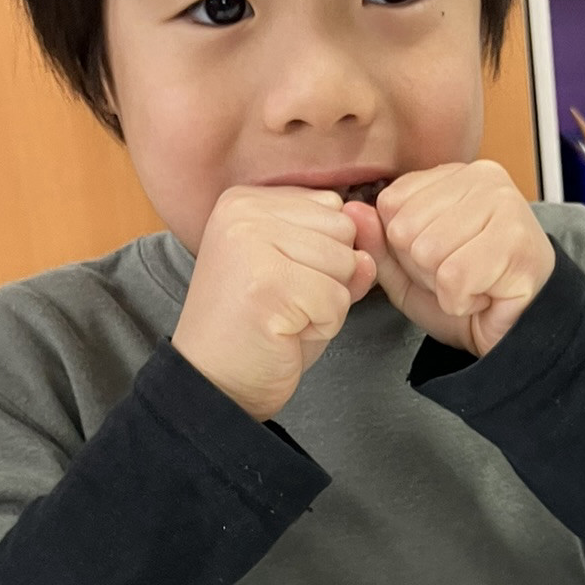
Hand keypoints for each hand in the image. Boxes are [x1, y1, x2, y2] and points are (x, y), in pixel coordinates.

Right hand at [172, 186, 375, 419]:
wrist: (215, 382)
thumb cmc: (258, 330)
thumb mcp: (304, 276)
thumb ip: (341, 253)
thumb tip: (369, 254)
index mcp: (247, 201)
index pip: (331, 206)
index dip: (324, 254)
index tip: (283, 280)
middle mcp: (244, 212)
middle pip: (342, 229)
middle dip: (330, 275)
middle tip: (285, 302)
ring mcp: (253, 243)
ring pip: (345, 262)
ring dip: (327, 302)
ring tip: (285, 315)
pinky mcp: (269, 282)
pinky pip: (337, 298)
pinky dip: (324, 325)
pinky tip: (286, 331)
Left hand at [345, 161, 553, 357]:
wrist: (520, 333)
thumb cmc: (469, 294)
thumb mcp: (407, 271)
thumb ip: (378, 242)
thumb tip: (351, 211)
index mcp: (454, 175)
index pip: (391, 202)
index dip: (403, 247)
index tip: (438, 260)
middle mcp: (483, 179)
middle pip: (406, 229)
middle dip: (423, 268)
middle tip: (458, 276)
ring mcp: (505, 206)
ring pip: (428, 252)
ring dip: (442, 286)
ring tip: (473, 284)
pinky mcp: (517, 242)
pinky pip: (454, 277)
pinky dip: (460, 301)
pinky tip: (484, 296)